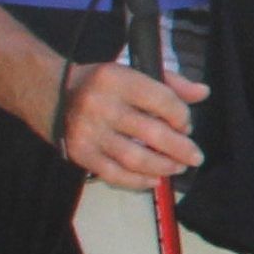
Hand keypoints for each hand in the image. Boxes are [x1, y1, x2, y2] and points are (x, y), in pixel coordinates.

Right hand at [58, 57, 207, 187]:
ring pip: (136, 158)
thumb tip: (203, 92)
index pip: (162, 101)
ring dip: (163, 166)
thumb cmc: (101, 84)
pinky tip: (154, 180)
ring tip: (177, 167)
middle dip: (180, 148)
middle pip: (152, 134)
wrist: (50, 92)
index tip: (186, 125)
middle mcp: (101, 106)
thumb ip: (170, 82)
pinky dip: (138, 181)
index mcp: (117, 80)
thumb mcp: (132, 72)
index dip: (181, 117)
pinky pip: (115, 174)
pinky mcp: (81, 154)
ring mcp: (89, 132)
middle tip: (195, 156)